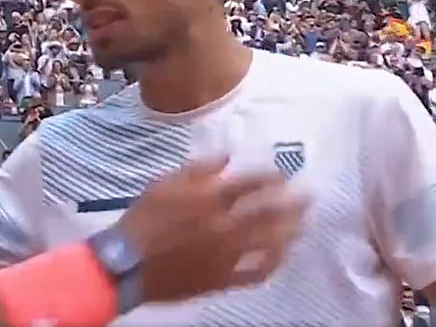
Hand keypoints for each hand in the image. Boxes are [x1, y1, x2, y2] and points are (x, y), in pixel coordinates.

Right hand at [116, 157, 306, 303]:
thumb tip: (227, 155)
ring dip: (290, 231)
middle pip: (270, 212)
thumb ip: (199, 170)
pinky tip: (280, 257)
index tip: (283, 173)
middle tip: (309, 196)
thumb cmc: (143, 220)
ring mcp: (226, 255)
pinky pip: (255, 273)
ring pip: (270, 242)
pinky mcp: (223, 279)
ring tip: (302, 225)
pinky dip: (272, 264)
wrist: (126, 263)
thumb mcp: (164, 185)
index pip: (251, 183)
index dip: (272, 176)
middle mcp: (224, 225)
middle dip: (294, 202)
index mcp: (209, 199)